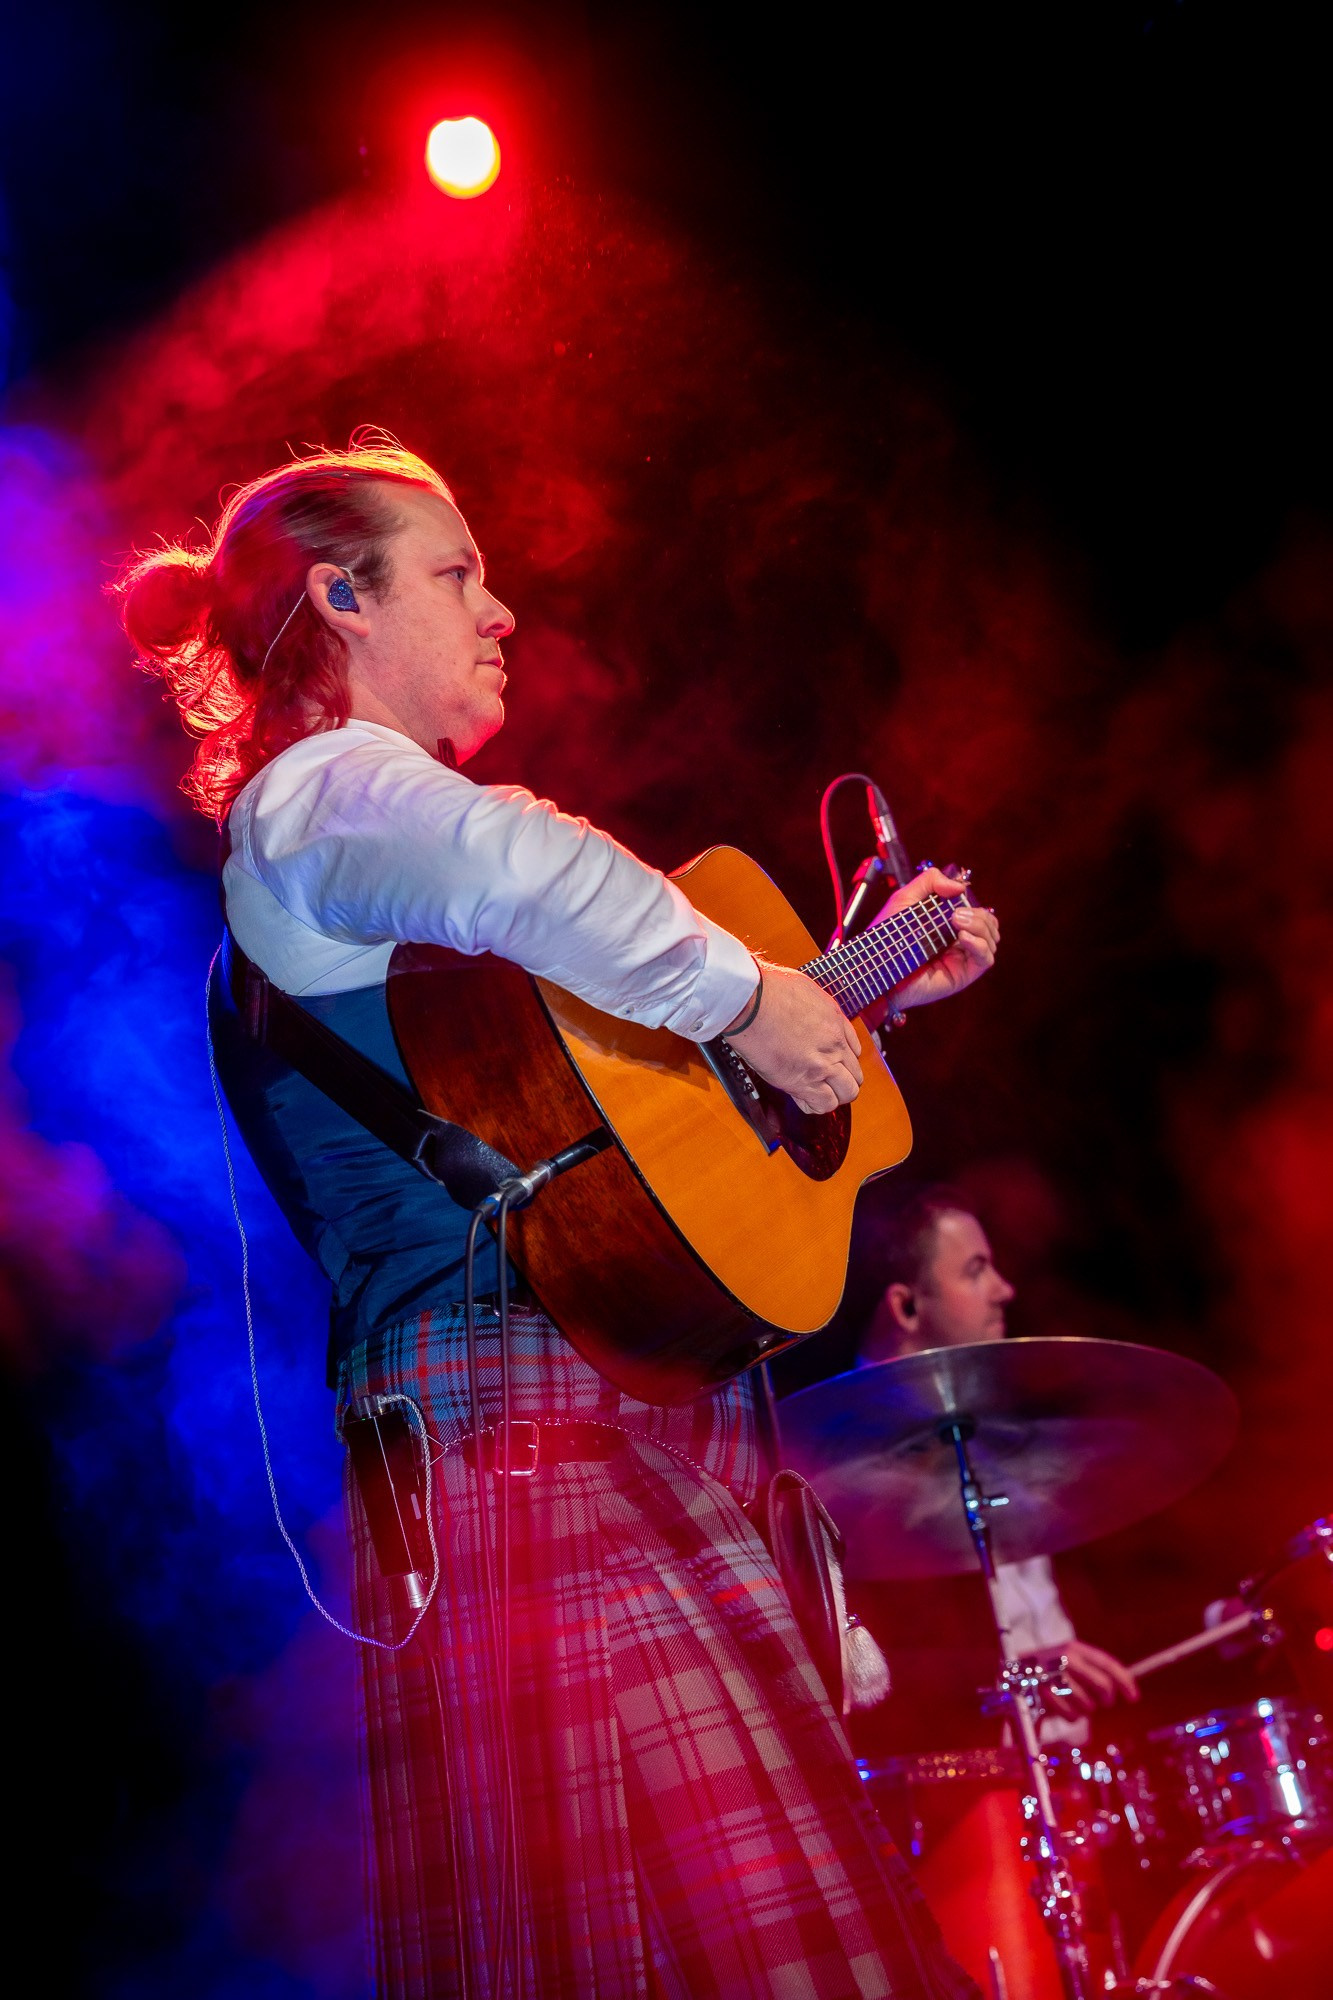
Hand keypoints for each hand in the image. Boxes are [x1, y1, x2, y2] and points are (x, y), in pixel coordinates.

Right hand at [726, 961, 862, 1114]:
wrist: (750, 1000)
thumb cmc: (768, 989)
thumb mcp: (805, 988)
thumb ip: (815, 1006)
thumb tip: (810, 1011)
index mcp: (836, 1020)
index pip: (854, 1050)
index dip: (841, 1060)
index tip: (828, 1062)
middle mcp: (835, 1044)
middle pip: (856, 1075)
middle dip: (842, 1080)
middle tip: (822, 1080)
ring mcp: (822, 1064)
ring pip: (847, 1093)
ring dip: (833, 1095)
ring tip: (814, 1091)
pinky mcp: (803, 1080)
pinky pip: (824, 1105)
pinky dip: (815, 1105)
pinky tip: (802, 1097)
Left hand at [867, 866, 998, 1015]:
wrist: (875, 968)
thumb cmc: (886, 936)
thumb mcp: (905, 899)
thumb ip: (930, 882)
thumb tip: (961, 886)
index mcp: (947, 925)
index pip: (976, 912)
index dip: (974, 904)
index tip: (959, 897)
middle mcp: (957, 941)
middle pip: (989, 924)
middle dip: (979, 915)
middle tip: (955, 914)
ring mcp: (961, 958)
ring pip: (991, 939)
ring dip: (981, 926)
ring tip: (956, 923)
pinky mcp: (962, 974)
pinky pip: (985, 959)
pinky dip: (980, 945)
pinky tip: (962, 938)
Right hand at [1032, 1639, 1138, 1719]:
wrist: (1010, 1672)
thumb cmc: (1048, 1670)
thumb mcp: (1070, 1662)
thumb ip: (1094, 1671)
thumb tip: (1127, 1689)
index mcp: (1075, 1648)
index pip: (1108, 1665)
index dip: (1125, 1682)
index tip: (1134, 1698)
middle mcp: (1066, 1658)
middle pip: (1103, 1686)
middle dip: (1106, 1699)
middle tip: (1101, 1703)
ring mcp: (1055, 1675)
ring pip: (1087, 1704)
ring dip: (1084, 1709)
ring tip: (1073, 1703)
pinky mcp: (1044, 1694)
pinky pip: (1071, 1715)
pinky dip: (1070, 1716)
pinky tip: (1061, 1708)